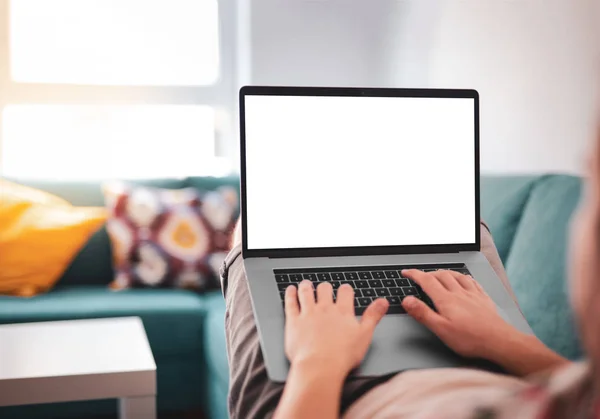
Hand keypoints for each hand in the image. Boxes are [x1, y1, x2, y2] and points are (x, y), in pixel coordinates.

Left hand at [284, 280, 388, 376]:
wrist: (319, 367)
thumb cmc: (343, 356)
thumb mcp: (365, 335)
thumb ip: (373, 316)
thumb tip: (383, 302)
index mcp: (342, 312)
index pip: (345, 291)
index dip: (345, 290)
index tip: (344, 290)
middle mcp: (325, 309)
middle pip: (324, 288)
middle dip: (325, 287)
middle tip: (324, 289)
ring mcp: (308, 313)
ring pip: (306, 292)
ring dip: (306, 286)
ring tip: (306, 284)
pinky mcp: (293, 321)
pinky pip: (291, 302)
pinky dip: (290, 294)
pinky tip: (290, 290)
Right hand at [401, 269, 516, 358]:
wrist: (499, 341)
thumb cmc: (470, 339)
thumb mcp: (441, 329)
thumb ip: (423, 313)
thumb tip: (407, 301)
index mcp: (446, 300)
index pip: (427, 281)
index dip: (415, 274)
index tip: (406, 272)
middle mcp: (459, 293)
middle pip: (441, 275)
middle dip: (428, 273)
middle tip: (420, 275)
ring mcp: (473, 295)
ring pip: (457, 276)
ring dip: (445, 272)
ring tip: (439, 273)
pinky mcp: (484, 299)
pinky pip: (473, 282)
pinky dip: (464, 277)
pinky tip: (465, 279)